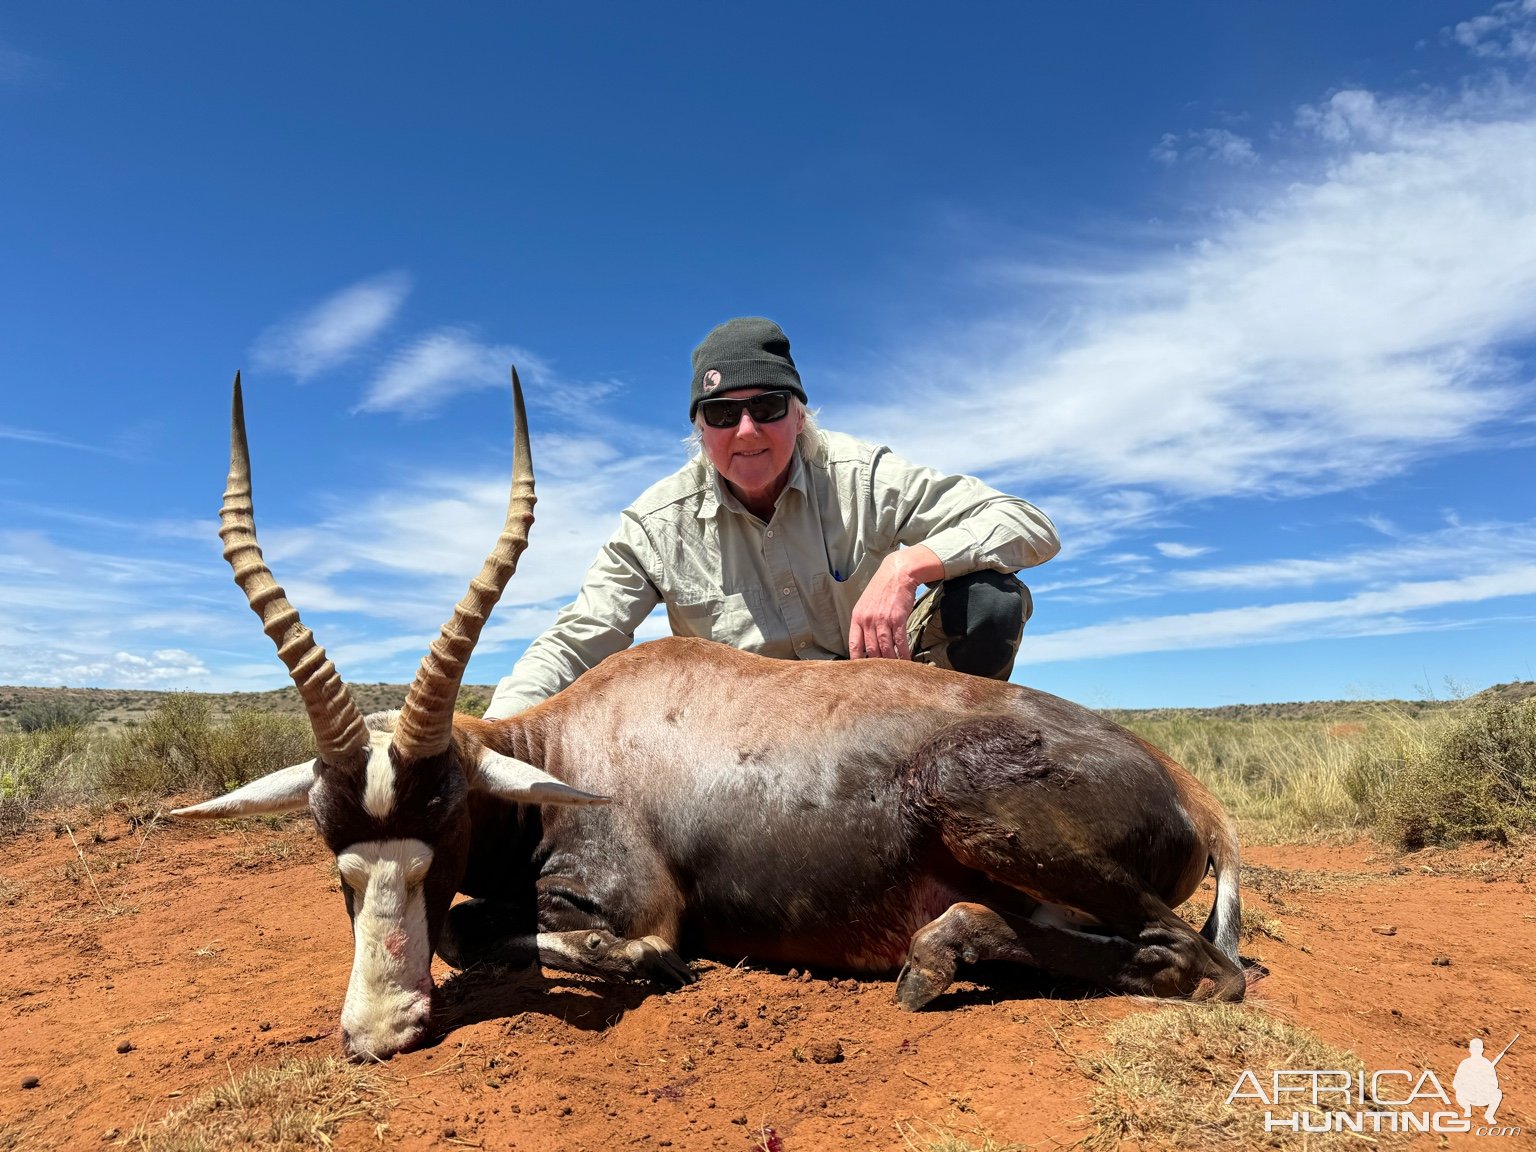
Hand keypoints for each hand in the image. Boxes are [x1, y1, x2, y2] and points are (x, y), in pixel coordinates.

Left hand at [848, 545, 943, 660]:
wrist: (897, 573)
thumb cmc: (881, 589)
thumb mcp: (865, 604)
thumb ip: (863, 622)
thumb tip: (865, 642)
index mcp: (857, 617)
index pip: (854, 644)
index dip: (857, 660)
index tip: (861, 670)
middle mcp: (868, 620)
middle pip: (871, 650)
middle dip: (877, 664)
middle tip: (881, 674)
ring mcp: (883, 620)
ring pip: (885, 648)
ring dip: (891, 662)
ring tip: (895, 671)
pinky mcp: (898, 619)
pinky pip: (900, 641)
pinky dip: (903, 653)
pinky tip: (906, 660)